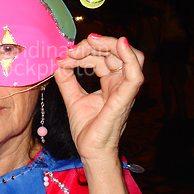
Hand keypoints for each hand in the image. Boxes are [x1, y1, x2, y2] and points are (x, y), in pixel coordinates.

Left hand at [54, 34, 143, 160]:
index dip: (85, 51)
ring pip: (130, 57)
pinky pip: (135, 75)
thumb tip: (59, 62)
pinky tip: (119, 44)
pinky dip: (130, 57)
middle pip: (116, 52)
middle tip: (72, 50)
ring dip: (109, 45)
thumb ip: (66, 79)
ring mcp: (125, 91)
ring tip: (89, 42)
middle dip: (94, 45)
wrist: (90, 151)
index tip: (65, 55)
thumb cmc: (87, 128)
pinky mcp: (125, 99)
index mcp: (110, 82)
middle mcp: (120, 84)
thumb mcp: (72, 97)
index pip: (103, 57)